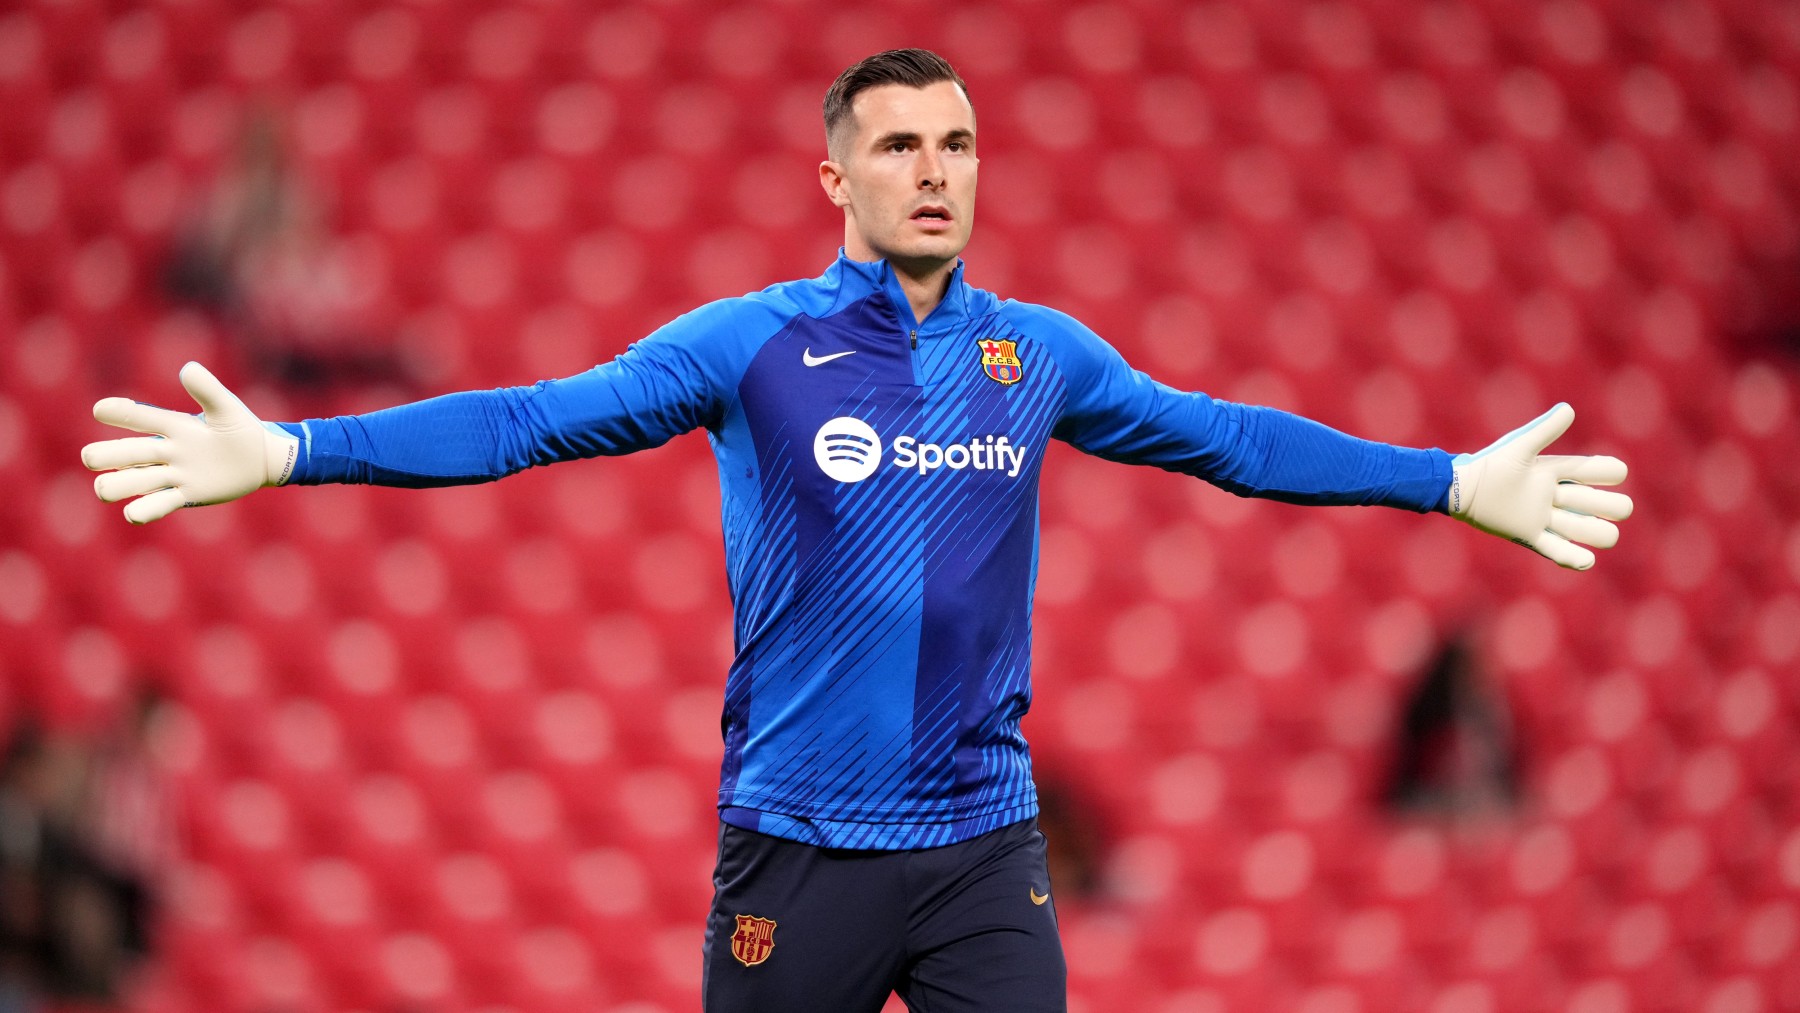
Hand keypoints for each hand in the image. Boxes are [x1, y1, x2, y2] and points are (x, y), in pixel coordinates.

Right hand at [82, 362, 298, 524]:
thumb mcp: (227, 408)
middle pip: (124, 453)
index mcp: (174, 426)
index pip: (138, 417)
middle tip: (91, 458)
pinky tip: (133, 514)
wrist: (261, 461)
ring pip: (131, 481)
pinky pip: (157, 506)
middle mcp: (166, 451)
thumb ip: (208, 390)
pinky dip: (143, 511)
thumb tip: (188, 368)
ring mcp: (174, 475)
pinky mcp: (186, 496)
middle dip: (104, 455)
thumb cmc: (241, 430)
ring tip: (105, 490)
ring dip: (115, 486)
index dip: (119, 413)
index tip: (101, 410)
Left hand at [1448, 403, 1631, 569]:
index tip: (1613, 473)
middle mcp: (1556, 496)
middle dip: (1611, 505)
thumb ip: (1544, 430)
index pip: (1600, 471)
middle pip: (1603, 504)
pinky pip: (1559, 551)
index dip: (1611, 472)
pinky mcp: (1530, 537)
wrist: (1460, 490)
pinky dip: (1575, 559)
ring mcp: (1545, 518)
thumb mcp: (1519, 446)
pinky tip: (1586, 560)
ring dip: (1597, 532)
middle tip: (1598, 505)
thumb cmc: (1490, 464)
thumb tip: (1569, 409)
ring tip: (1595, 532)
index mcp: (1557, 472)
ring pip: (1589, 530)